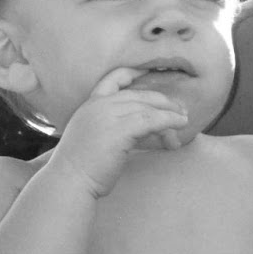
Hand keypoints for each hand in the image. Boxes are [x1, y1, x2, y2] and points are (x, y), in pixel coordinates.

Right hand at [54, 68, 188, 195]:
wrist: (69, 181)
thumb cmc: (83, 168)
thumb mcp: (97, 139)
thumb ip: (116, 128)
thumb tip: (146, 130)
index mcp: (90, 105)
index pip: (114, 79)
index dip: (133, 72)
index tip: (150, 72)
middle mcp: (98, 106)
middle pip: (139, 95)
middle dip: (162, 102)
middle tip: (180, 110)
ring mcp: (108, 115)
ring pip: (148, 107)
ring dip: (169, 113)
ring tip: (183, 120)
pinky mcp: (120, 130)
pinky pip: (152, 120)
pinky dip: (169, 121)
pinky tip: (179, 125)